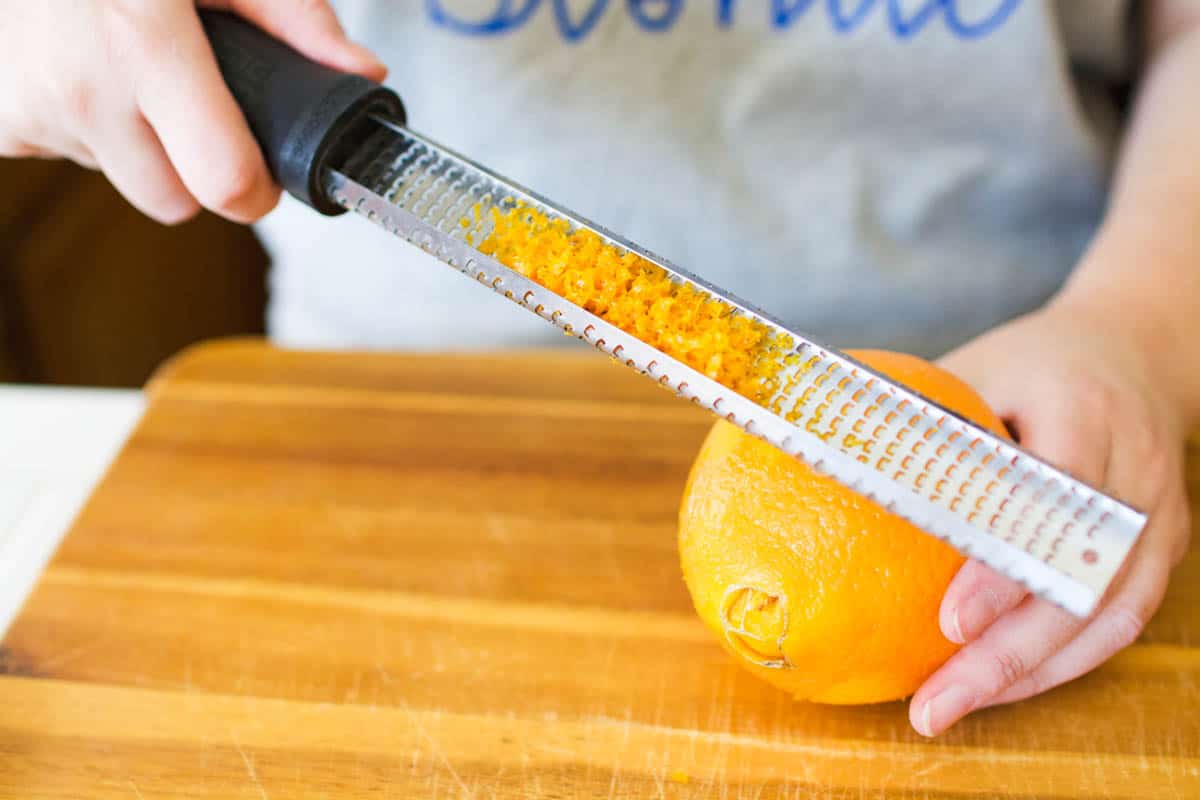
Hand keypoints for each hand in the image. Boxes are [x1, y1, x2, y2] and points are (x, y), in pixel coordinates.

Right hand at [0, 0, 385, 223]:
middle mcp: (83, 88)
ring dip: (133, 145)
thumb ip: (294, 16)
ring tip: (122, 69)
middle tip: (186, 105)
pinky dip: (80, 130)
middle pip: (174, 203)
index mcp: (146, 45)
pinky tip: (78, 72)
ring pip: (119, 181)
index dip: (254, 190)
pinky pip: (61, 156)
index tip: (260, 174)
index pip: (225, 183)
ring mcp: (30, 109)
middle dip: (194, 171)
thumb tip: (360, 74)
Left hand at [909, 299, 1190, 735]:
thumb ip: (918, 424)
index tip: (949, 622)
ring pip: (1109, 618)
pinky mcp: (1163, 547)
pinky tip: (997, 684)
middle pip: (1083, 584)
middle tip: (934, 703)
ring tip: (953, 707)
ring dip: (1030, 674)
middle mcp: (1137, 469)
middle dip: (1009, 655)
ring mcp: (1162, 513)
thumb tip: (809, 461)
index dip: (1004, 570)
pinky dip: (1057, 661)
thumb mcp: (971, 372)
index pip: (1050, 504)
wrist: (1135, 350)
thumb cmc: (1029, 364)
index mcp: (1083, 411)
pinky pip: (1118, 621)